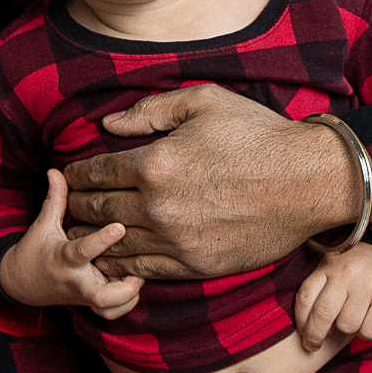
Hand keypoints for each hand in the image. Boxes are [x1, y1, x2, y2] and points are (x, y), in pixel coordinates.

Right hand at [1, 170, 145, 319]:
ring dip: (128, 297)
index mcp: (64, 258)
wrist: (22, 284)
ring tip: (136, 276)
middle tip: (135, 273)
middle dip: (124, 289)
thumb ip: (56, 199)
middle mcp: (76, 280)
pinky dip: (125, 304)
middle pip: (101, 297)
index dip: (102, 240)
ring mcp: (84, 296)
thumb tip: (56, 171)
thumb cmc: (36, 250)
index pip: (83, 251)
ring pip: (110, 309)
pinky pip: (111, 313)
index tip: (121, 227)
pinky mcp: (90, 304)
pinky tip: (131, 285)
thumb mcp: (43, 224)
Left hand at [66, 87, 371, 280]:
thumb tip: (108, 124)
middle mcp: (159, 206)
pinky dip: (120, 264)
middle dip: (74, 205)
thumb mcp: (204, 102)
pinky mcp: (195, 266)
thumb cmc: (258, 135)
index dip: (75, 174)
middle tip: (63, 203)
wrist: (308, 182)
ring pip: (115, 243)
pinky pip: (143, 270)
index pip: (96, 172)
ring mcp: (176, 241)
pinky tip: (111, 257)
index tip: (67, 175)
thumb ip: (151, 111)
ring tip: (78, 231)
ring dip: (91, 237)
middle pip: (98, 209)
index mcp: (156, 163)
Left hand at [294, 239, 371, 350]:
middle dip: (314, 336)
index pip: (305, 297)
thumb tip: (305, 327)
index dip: (301, 321)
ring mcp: (368, 285)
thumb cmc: (359, 268)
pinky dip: (365, 334)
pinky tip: (367, 323)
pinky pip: (369, 330)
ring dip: (345, 331)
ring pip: (346, 325)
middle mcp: (347, 273)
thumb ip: (320, 288)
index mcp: (329, 265)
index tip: (303, 333)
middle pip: (323, 314)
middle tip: (313, 346)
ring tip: (350, 321)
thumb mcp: (335, 267)